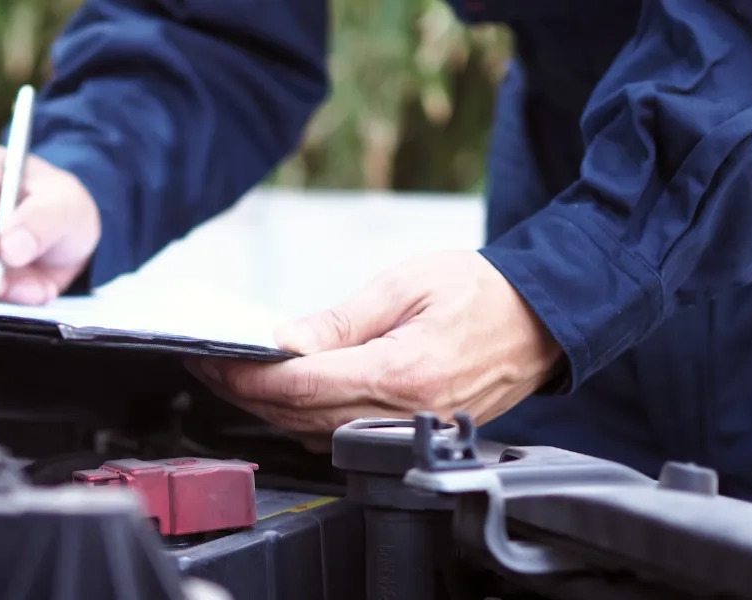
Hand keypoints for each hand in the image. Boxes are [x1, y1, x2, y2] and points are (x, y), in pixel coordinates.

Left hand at [187, 250, 562, 452]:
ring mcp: (408, 431)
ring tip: (235, 376)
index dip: (246, 375)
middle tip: (208, 365)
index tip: (212, 357)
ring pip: (314, 433)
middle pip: (298, 416)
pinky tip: (284, 395)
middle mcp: (403, 414)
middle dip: (244, 392)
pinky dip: (303, 419)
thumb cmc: (482, 293)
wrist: (542, 320)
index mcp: (400, 373)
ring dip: (268, 409)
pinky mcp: (411, 433)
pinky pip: (341, 437)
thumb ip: (339, 321)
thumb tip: (284, 340)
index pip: (299, 385)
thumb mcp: (404, 285)